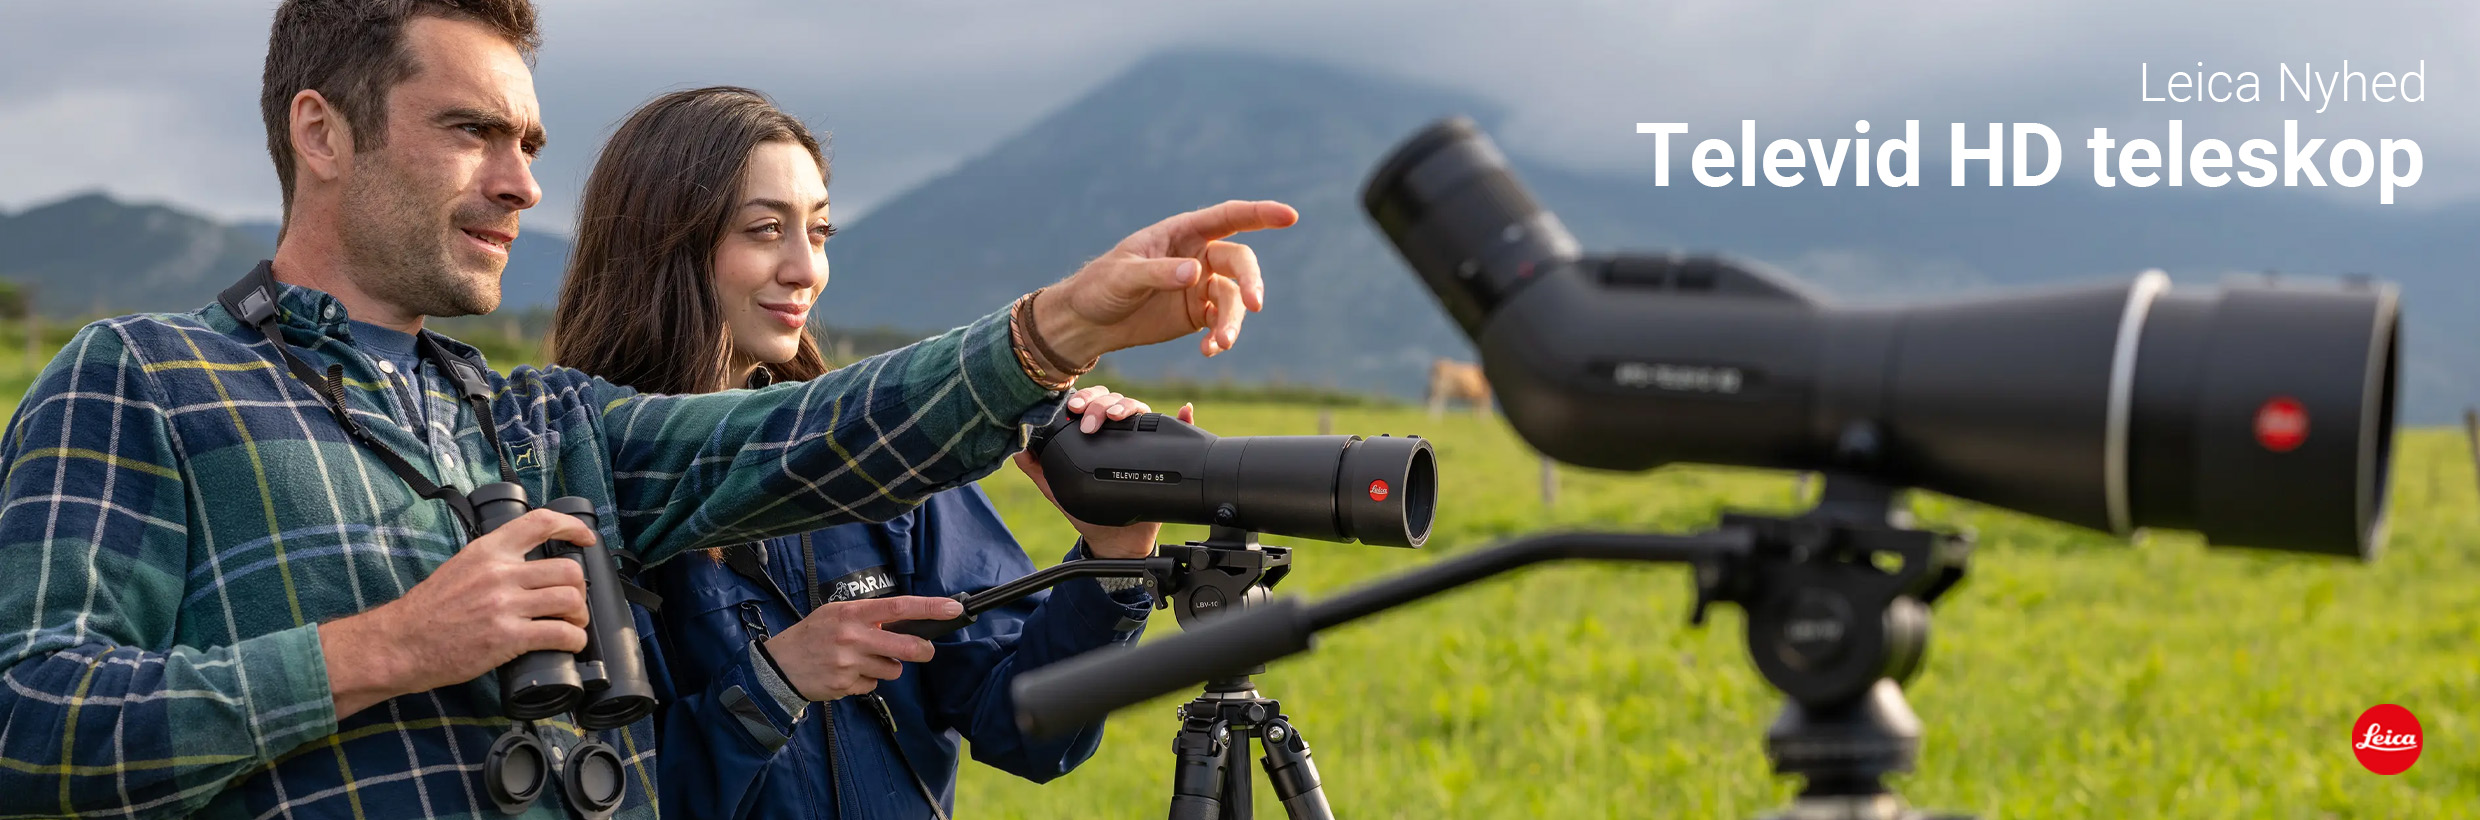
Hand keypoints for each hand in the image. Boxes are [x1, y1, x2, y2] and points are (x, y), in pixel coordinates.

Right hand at [320, 508, 595, 718]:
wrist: (399, 643)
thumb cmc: (427, 611)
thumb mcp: (460, 568)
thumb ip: (493, 563)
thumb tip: (526, 567)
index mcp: (488, 551)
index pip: (540, 522)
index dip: (573, 527)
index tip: (587, 539)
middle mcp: (500, 573)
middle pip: (568, 570)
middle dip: (580, 589)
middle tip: (574, 603)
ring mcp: (505, 605)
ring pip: (571, 601)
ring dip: (580, 616)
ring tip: (573, 625)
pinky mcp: (508, 637)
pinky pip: (561, 634)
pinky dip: (574, 640)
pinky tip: (571, 644)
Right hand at [764, 596, 963, 699]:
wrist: (778, 666)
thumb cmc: (811, 636)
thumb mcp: (835, 614)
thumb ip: (866, 616)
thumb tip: (900, 620)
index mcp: (852, 613)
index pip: (898, 607)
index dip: (929, 608)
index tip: (952, 608)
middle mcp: (853, 637)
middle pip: (905, 646)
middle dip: (923, 650)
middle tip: (925, 650)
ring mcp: (850, 663)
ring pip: (892, 669)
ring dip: (887, 667)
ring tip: (864, 661)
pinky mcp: (846, 685)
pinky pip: (873, 684)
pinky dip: (867, 681)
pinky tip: (848, 674)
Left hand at [1019, 386, 1195, 558]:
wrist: (1116, 539)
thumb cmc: (1088, 510)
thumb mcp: (1056, 487)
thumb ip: (1036, 467)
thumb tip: (1016, 447)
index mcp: (1095, 433)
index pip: (1090, 402)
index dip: (1083, 398)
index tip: (1073, 408)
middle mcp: (1117, 432)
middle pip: (1112, 400)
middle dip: (1100, 402)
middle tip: (1089, 420)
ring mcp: (1139, 440)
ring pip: (1137, 408)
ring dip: (1126, 406)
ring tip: (1115, 418)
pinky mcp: (1159, 452)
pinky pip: (1175, 428)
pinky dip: (1183, 415)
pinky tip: (1183, 409)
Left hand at [1032, 200, 1298, 362]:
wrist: (1088, 322)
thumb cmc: (1100, 286)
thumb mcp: (1124, 277)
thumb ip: (1159, 273)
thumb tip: (1195, 271)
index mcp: (1182, 232)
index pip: (1229, 217)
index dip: (1261, 215)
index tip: (1289, 216)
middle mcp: (1198, 255)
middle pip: (1239, 262)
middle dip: (1250, 281)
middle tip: (1254, 305)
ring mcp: (1201, 285)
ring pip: (1234, 298)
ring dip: (1233, 320)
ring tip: (1221, 343)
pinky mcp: (1198, 314)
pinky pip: (1221, 322)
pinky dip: (1221, 337)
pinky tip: (1210, 351)